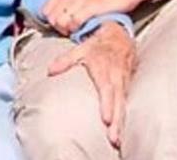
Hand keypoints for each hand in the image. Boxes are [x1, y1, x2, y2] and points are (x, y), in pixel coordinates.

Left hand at [42, 0, 153, 34]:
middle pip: (52, 16)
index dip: (51, 21)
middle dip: (58, 27)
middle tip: (69, 31)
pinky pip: (75, 21)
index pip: (46, 8)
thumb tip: (58, 15)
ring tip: (76, 31)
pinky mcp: (94, 4)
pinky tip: (84, 29)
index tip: (60, 26)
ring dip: (67, 30)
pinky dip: (77, 29)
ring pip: (61, 20)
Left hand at [48, 22, 135, 147]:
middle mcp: (116, 78)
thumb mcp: (81, 49)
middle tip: (113, 137)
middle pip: (117, 102)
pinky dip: (123, 118)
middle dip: (116, 120)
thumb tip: (50, 70)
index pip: (107, 89)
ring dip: (121, 123)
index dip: (108, 104)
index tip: (106, 119)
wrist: (118, 37)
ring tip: (116, 139)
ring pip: (123, 105)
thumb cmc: (97, 46)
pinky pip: (125, 104)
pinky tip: (119, 132)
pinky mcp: (126, 87)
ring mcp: (123, 84)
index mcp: (105, 69)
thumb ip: (66, 60)